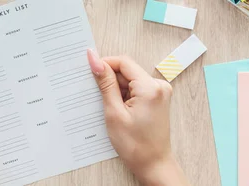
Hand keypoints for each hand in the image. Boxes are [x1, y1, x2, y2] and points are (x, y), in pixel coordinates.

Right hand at [87, 49, 188, 185]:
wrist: (153, 164)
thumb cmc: (135, 145)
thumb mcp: (114, 112)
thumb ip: (106, 84)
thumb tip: (96, 61)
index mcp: (150, 87)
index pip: (123, 62)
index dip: (104, 63)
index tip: (89, 68)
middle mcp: (159, 86)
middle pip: (127, 70)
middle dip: (110, 80)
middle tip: (97, 96)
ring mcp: (160, 92)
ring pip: (131, 80)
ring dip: (117, 89)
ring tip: (110, 108)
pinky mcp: (157, 98)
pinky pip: (136, 88)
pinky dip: (124, 95)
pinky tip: (117, 109)